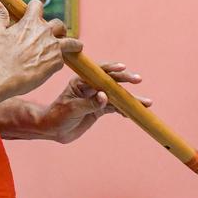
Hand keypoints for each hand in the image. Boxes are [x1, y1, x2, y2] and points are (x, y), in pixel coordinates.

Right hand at [0, 0, 81, 99]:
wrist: (4, 76)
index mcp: (31, 22)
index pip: (37, 5)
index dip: (35, 8)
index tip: (35, 12)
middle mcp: (45, 32)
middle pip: (58, 24)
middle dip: (57, 28)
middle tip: (54, 34)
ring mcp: (53, 47)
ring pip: (71, 42)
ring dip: (73, 44)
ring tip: (76, 46)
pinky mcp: (57, 62)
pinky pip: (62, 60)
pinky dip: (57, 62)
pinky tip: (52, 67)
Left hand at [35, 64, 149, 143]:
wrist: (51, 129)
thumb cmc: (57, 116)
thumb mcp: (72, 109)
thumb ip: (89, 103)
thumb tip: (105, 97)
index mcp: (81, 81)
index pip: (99, 72)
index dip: (112, 68)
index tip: (123, 67)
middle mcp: (91, 87)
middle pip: (112, 81)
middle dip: (126, 80)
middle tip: (138, 80)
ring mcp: (96, 97)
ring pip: (117, 96)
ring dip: (131, 99)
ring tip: (147, 103)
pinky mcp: (99, 109)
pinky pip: (115, 107)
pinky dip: (125, 110)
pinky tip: (134, 113)